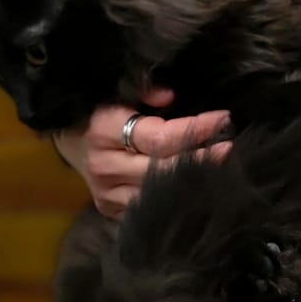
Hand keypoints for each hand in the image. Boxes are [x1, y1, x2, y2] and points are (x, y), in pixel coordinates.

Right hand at [52, 86, 231, 219]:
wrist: (70, 141)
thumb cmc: (101, 110)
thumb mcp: (117, 92)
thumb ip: (143, 91)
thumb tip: (170, 96)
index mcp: (104, 131)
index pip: (158, 136)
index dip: (194, 129)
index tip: (222, 118)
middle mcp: (104, 166)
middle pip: (163, 167)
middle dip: (202, 157)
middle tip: (230, 146)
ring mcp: (106, 194)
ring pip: (158, 193)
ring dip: (193, 181)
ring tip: (223, 168)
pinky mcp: (111, 211)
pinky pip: (149, 209)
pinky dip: (176, 200)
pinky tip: (200, 189)